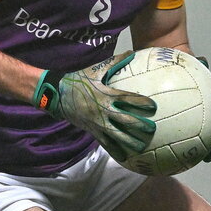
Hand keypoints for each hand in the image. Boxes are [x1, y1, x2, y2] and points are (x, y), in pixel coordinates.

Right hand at [32, 53, 156, 161]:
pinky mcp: (92, 130)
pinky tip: (124, 158)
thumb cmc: (78, 80)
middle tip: (152, 130)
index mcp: (106, 94)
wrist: (57, 94)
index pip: (127, 99)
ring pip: (116, 135)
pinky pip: (105, 143)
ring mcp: (97, 122)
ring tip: (142, 147)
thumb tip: (131, 52)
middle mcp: (103, 110)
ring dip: (129, 142)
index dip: (141, 103)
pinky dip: (114, 150)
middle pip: (125, 120)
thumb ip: (115, 62)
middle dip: (139, 125)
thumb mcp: (96, 70)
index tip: (153, 107)